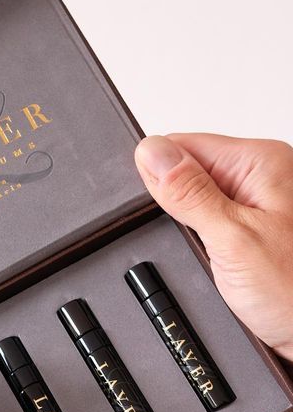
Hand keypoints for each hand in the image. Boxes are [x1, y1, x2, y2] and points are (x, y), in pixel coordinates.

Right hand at [134, 133, 292, 362]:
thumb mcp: (232, 238)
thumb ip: (188, 192)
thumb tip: (150, 152)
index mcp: (260, 162)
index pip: (181, 145)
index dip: (158, 177)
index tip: (164, 212)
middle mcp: (261, 178)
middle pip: (186, 174)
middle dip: (172, 208)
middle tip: (195, 242)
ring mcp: (257, 207)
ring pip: (193, 203)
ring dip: (186, 232)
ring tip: (209, 258)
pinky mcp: (251, 233)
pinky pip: (207, 226)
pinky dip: (200, 247)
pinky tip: (213, 266)